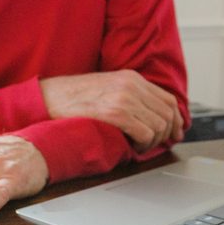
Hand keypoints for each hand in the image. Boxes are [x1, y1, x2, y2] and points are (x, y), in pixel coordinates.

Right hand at [40, 70, 183, 151]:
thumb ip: (127, 96)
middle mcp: (131, 85)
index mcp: (131, 77)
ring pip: (159, 125)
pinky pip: (146, 133)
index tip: (175, 133)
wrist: (47, 98)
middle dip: (167, 133)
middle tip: (158, 145)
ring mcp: (124, 98)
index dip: (176, 120)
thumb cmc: (70, 98)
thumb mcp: (105, 88)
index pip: (167, 99)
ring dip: (153, 141)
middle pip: (168, 113)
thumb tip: (148, 115)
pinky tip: (133, 146)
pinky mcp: (115, 113)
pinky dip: (144, 144)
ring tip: (139, 146)